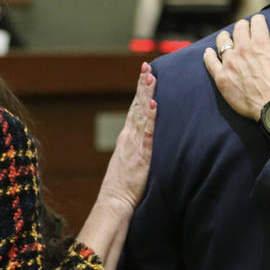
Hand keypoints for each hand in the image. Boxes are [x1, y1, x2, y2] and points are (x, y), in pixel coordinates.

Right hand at [96, 62, 157, 211]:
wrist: (114, 202)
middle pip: (137, 106)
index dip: (141, 90)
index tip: (146, 73)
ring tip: (151, 79)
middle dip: (143, 86)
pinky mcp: (141, 156)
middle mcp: (129, 137)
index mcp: (127, 137)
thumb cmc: (124, 184)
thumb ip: (139, 144)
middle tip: (148, 67)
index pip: (135, 108)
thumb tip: (148, 133)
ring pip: (141, 116)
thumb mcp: (131, 159)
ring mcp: (134, 145)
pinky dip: (150, 120)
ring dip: (146, 96)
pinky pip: (147, 135)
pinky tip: (154, 107)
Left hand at [203, 14, 269, 119]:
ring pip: (223, 42)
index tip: (260, 23)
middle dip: (243, 27)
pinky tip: (209, 52)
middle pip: (238, 29)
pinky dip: (209, 55)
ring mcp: (230, 64)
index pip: (257, 22)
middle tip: (245, 30)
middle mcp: (243, 50)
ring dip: (226, 37)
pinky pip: (210, 62)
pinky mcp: (222, 79)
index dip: (259, 21)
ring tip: (228, 38)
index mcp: (261, 43)